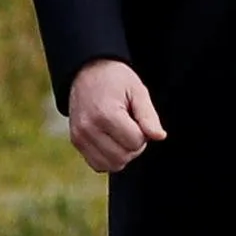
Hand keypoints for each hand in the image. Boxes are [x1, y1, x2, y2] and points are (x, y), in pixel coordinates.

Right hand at [64, 59, 166, 173]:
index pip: (136, 142)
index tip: (138, 118)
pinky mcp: (76, 142)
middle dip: (134, 145)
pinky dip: (109, 158)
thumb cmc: (115, 79)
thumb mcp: (137, 90)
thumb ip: (149, 116)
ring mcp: (79, 137)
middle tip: (131, 126)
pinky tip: (112, 141)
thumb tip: (159, 137)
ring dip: (123, 154)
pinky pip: (98, 165)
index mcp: (105, 114)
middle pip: (124, 157)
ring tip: (121, 133)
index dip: (144, 133)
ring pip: (112, 165)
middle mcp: (88, 128)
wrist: (87, 70)